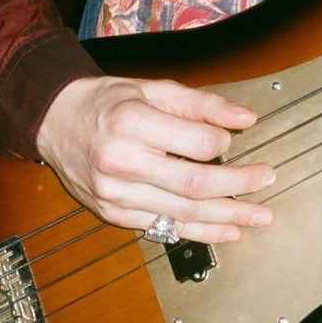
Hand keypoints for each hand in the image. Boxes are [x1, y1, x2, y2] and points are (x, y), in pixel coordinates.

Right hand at [36, 75, 274, 243]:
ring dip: (227, 217)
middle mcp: (121, 161)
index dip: (223, 143)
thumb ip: (200, 104)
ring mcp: (115, 193)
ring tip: (257, 215)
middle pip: (194, 183)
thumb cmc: (106, 103)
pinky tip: (227, 230)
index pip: (195, 142)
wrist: (54, 121)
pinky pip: (164, 228)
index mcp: (131, 122)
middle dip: (238, 186)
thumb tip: (245, 119)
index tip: (235, 139)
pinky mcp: (114, 214)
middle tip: (266, 181)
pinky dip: (200, 232)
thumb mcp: (151, 89)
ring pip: (182, 212)